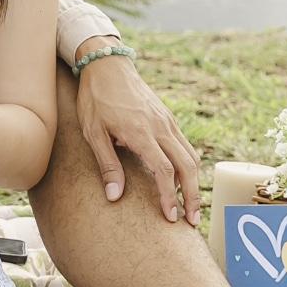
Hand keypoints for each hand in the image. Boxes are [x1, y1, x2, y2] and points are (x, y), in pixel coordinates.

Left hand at [76, 54, 201, 225]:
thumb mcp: (92, 132)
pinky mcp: (168, 118)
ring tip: (190, 205)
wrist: (107, 65)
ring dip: (193, 182)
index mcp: (141, 132)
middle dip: (193, 196)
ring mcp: (167, 121)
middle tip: (192, 221)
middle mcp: (160, 127)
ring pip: (191, 155)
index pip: (163, 170)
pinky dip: (187, 165)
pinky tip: (180, 178)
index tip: (171, 217)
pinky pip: (184, 145)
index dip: (169, 196)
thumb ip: (107, 164)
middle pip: (187, 166)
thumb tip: (115, 196)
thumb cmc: (95, 99)